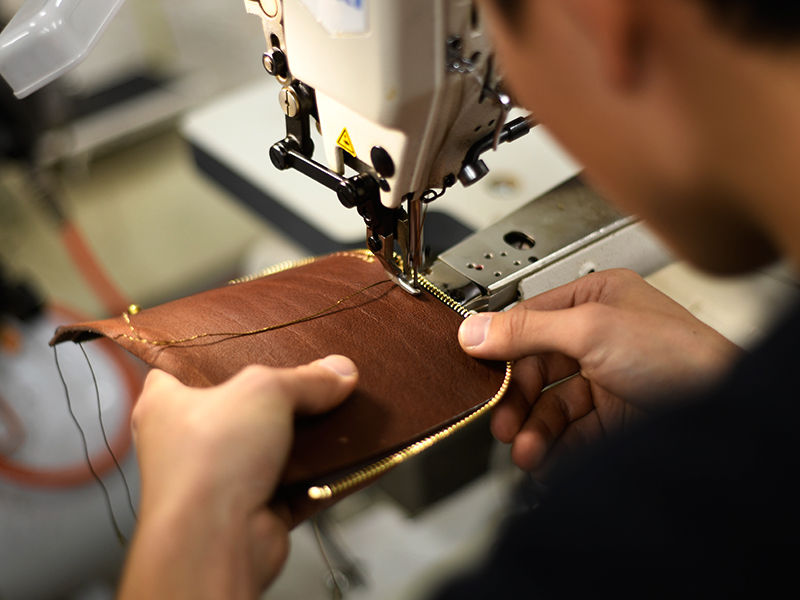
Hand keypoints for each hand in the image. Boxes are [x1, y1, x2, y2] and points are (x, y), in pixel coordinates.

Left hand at [119, 356, 357, 599]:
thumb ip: (305, 379)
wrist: (215, 542)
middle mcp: (192, 443)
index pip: (183, 369)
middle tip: (313, 375)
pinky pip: (300, 483)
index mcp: (168, 405)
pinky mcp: (257, 508)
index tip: (250, 342)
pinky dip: (327, 473)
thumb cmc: (208, 461)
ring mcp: (225, 479)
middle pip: (244, 407)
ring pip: (276, 447)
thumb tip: (338, 372)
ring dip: (309, 435)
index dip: (216, 354)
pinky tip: (353, 454)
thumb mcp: (263, 390)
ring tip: (341, 408)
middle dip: (281, 396)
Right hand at [459, 269, 738, 477]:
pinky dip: (555, 450)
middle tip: (503, 422)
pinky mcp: (615, 420)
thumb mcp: (591, 329)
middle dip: (517, 399)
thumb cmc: (681, 355)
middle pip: (536, 368)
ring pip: (551, 407)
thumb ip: (527, 330)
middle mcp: (600, 337)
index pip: (531, 320)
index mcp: (597, 300)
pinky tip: (548, 461)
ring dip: (534, 431)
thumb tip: (474, 330)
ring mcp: (608, 380)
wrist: (726, 409)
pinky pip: (570, 435)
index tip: (473, 366)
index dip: (501, 345)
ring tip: (527, 451)